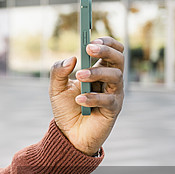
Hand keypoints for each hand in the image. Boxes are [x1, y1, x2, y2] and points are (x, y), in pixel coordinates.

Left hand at [49, 37, 124, 155]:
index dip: (106, 43)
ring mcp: (113, 94)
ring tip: (79, 76)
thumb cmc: (66, 108)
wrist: (68, 134)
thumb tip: (71, 58)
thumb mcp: (56, 88)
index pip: (111, 50)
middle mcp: (110, 80)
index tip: (91, 39)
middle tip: (88, 48)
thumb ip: (58, 71)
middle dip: (106, 51)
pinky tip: (79, 99)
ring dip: (96, 73)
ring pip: (115, 76)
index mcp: (99, 70)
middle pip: (118, 59)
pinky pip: (108, 100)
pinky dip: (93, 97)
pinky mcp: (113, 110)